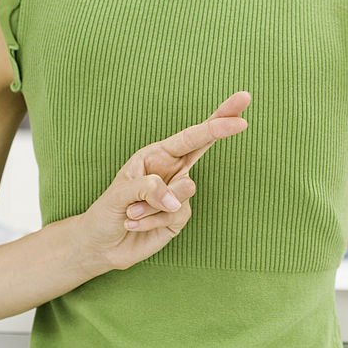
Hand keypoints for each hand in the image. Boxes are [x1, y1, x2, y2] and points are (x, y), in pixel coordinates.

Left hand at [78, 91, 251, 272]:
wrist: (102, 245)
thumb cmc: (106, 212)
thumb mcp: (119, 194)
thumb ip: (147, 188)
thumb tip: (176, 199)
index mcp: (156, 155)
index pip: (191, 136)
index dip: (216, 124)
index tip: (239, 118)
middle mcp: (172, 170)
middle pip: (206, 144)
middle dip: (225, 123)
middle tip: (246, 102)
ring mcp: (179, 193)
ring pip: (186, 189)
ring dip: (152, 204)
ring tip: (131, 212)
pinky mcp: (180, 216)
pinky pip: (176, 214)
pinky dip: (151, 220)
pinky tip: (135, 224)